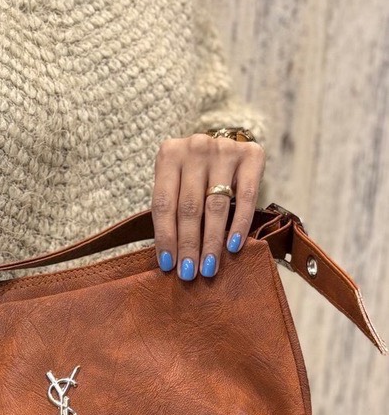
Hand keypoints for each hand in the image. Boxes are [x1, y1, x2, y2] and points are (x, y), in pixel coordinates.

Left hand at [150, 133, 265, 279]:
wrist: (224, 141)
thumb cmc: (194, 170)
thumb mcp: (175, 180)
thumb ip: (171, 208)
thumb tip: (169, 258)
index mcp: (169, 154)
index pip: (163, 203)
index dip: (165, 236)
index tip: (168, 264)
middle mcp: (195, 147)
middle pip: (189, 207)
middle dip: (188, 244)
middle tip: (189, 273)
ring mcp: (224, 150)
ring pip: (216, 205)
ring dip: (211, 241)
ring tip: (209, 267)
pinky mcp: (251, 156)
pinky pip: (247, 197)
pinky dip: (240, 224)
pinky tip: (233, 246)